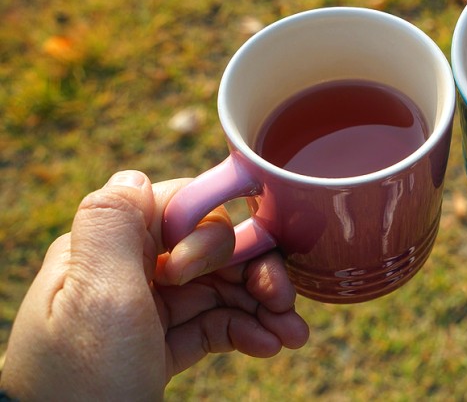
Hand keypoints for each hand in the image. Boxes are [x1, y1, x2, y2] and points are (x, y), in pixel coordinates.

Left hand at [1, 170, 308, 400]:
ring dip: (263, 305)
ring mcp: (145, 312)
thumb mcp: (96, 297)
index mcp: (105, 251)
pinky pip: (214, 325)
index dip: (211, 231)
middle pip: (210, 250)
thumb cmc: (81, 381)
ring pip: (220, 288)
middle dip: (254, 270)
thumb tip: (136, 174)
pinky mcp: (159, 348)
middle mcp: (126, 274)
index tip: (215, 268)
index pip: (176, 209)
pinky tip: (270, 345)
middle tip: (284, 299)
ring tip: (294, 333)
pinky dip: (247, 332)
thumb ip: (114, 224)